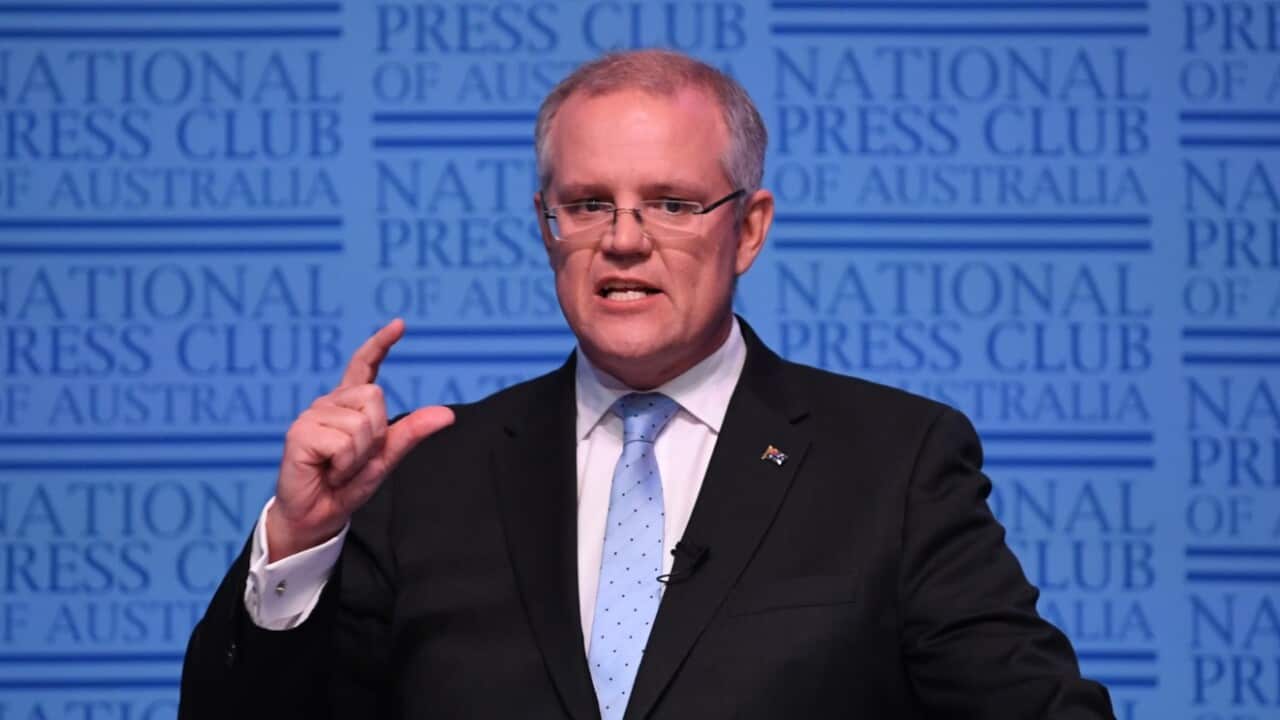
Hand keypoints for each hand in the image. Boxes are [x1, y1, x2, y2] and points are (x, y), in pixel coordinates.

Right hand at [266, 318, 454, 560]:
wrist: (320, 514)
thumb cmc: (348, 483)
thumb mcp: (387, 457)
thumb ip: (412, 432)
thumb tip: (448, 414)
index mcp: (349, 404)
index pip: (364, 365)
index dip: (381, 344)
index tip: (400, 325)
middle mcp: (329, 403)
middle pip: (375, 397)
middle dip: (376, 434)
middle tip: (355, 458)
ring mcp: (312, 415)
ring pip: (362, 423)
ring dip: (360, 455)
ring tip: (340, 466)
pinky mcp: (300, 433)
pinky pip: (345, 442)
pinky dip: (346, 464)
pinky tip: (328, 470)